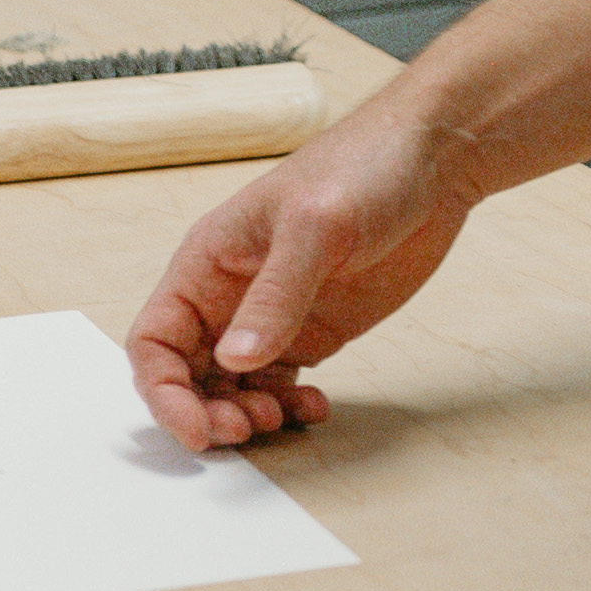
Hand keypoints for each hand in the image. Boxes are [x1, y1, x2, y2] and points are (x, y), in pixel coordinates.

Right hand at [126, 110, 480, 450]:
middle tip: (248, 429)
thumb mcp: (315, 227)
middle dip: (205, 411)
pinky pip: (280, 384)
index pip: (155, 339)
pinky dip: (288, 406)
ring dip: (246, 415)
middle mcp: (230, 295)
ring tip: (281, 418)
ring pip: (232, 387)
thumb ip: (275, 296)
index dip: (163, 391)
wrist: (434, 160)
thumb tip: (234, 360)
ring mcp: (272, 316)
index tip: (195, 429)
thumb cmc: (365, 166)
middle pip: (188, 375)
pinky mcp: (314, 330)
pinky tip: (315, 407)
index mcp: (207, 262)